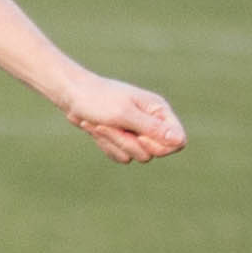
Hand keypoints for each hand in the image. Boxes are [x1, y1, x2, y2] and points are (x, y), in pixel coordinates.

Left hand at [60, 75, 185, 164]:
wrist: (71, 96)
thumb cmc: (97, 99)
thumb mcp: (124, 113)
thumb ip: (152, 128)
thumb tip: (180, 140)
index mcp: (158, 111)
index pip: (177, 140)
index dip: (161, 145)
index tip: (139, 136)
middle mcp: (152, 123)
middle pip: (157, 152)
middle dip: (130, 144)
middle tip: (112, 127)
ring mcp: (137, 133)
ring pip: (137, 156)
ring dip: (114, 143)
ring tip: (98, 125)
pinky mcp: (123, 140)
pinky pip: (122, 156)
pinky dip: (107, 146)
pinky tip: (95, 129)